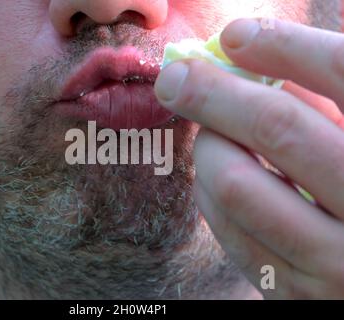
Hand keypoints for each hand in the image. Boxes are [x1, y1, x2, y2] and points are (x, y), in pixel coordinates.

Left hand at [155, 18, 343, 298]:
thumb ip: (326, 102)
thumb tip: (256, 58)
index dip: (285, 45)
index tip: (236, 34)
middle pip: (277, 128)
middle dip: (215, 91)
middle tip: (177, 77)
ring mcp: (335, 263)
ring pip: (237, 183)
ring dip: (210, 146)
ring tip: (214, 136)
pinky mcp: (293, 295)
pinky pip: (226, 228)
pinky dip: (209, 191)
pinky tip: (219, 176)